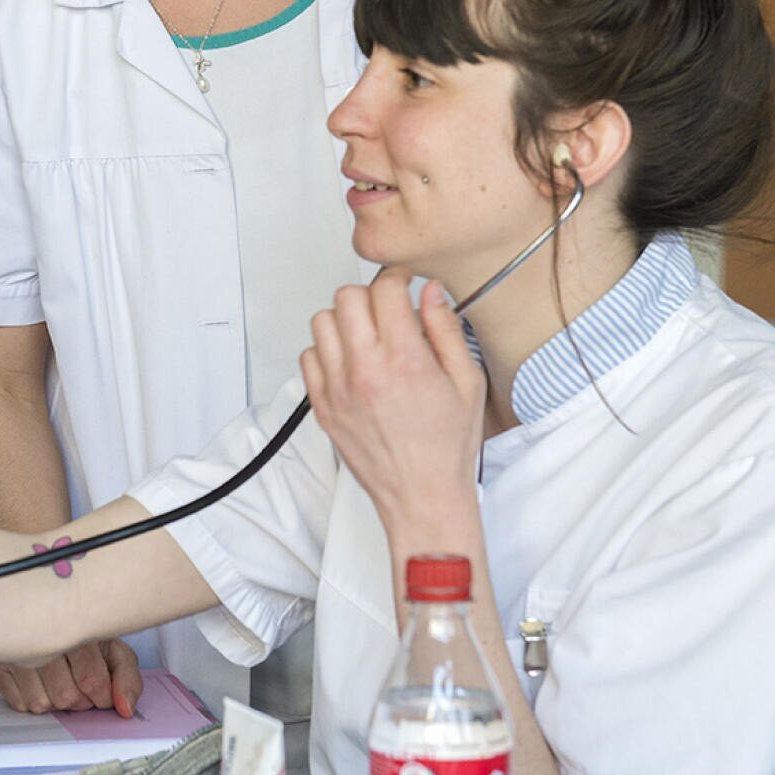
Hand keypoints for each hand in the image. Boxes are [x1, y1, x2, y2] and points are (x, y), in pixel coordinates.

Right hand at [0, 639, 141, 716]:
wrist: (41, 609)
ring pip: (42, 703)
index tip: (103, 690)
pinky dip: (33, 699)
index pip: (92, 680)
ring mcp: (16, 649)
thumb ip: (127, 677)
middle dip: (80, 699)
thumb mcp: (112, 648)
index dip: (102, 695)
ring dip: (55, 700)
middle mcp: (43, 634)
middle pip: (66, 695)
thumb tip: (125, 708)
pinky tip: (40, 680)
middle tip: (80, 682)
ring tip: (59, 680)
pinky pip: (19, 704)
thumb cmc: (80, 632)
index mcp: (77, 625)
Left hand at [300, 271, 486, 525]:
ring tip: (367, 337)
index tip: (404, 284)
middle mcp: (365, 370)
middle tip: (386, 310)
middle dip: (369, 295)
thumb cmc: (447, 446)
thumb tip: (431, 292)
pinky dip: (326, 351)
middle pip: (347, 297)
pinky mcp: (322, 406)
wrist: (422, 495)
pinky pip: (308, 357)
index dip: (397, 278)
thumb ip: (446, 330)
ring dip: (345, 320)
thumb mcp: (467, 382)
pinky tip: (350, 362)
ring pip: (322, 322)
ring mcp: (337, 388)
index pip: (384, 290)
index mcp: (404, 360)